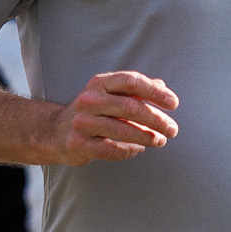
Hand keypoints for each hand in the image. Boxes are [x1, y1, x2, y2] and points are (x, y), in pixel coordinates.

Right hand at [48, 71, 178, 163]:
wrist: (56, 131)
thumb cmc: (93, 111)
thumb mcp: (110, 93)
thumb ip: (135, 89)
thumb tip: (162, 86)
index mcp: (99, 83)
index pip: (131, 81)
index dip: (155, 92)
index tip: (173, 104)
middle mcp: (89, 100)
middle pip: (130, 107)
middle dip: (156, 119)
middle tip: (172, 129)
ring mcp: (82, 123)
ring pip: (123, 130)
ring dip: (147, 137)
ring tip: (160, 140)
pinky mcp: (79, 144)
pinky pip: (113, 149)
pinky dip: (131, 150)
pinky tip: (140, 149)